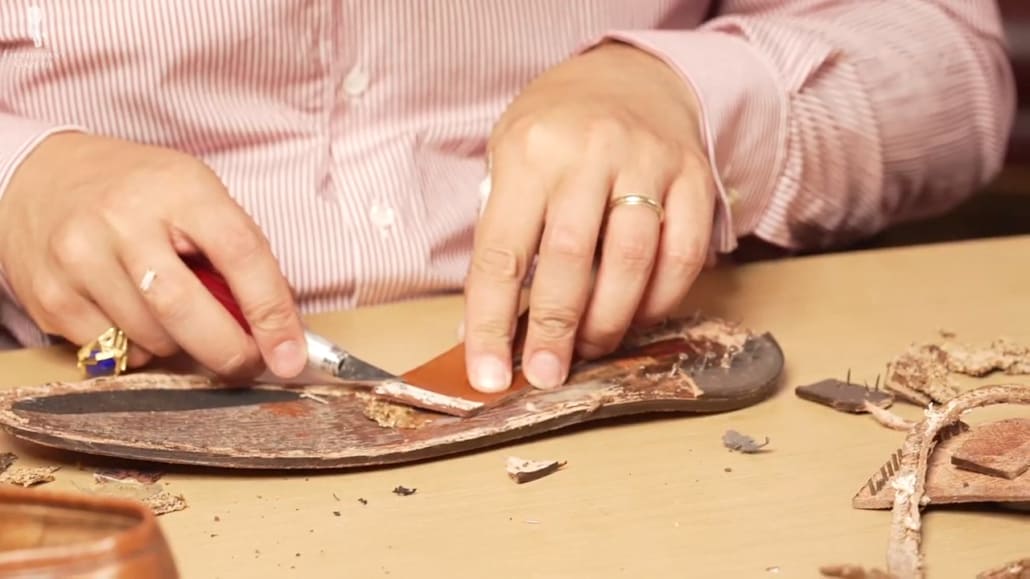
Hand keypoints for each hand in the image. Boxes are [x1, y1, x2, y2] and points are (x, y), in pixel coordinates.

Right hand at [0, 132, 307, 378]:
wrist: (46, 178)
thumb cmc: (141, 193)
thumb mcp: (197, 197)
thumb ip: (237, 255)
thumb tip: (276, 329)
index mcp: (180, 190)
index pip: (240, 254)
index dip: (272, 312)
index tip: (289, 355)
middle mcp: (123, 221)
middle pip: (185, 309)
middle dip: (228, 352)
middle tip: (247, 364)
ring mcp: (79, 258)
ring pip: (150, 340)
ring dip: (181, 349)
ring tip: (181, 322)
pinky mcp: (49, 295)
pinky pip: (111, 353)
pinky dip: (138, 351)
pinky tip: (136, 320)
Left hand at [463, 41, 715, 391]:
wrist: (630, 76)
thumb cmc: (558, 129)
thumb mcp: (509, 161)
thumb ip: (502, 236)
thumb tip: (485, 330)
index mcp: (529, 151)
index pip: (502, 252)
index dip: (491, 322)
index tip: (488, 375)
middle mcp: (590, 151)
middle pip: (571, 260)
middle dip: (555, 331)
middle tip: (546, 376)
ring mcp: (648, 161)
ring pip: (632, 260)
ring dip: (609, 321)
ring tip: (591, 349)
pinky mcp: (694, 177)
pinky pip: (683, 254)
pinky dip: (661, 299)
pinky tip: (637, 316)